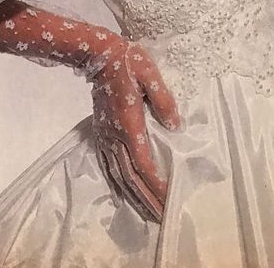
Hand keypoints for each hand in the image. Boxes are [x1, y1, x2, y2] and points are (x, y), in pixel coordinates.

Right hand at [88, 38, 179, 221]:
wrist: (97, 54)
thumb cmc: (127, 62)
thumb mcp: (151, 74)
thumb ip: (163, 100)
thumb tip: (176, 125)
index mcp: (129, 124)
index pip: (144, 164)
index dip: (156, 185)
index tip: (168, 201)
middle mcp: (115, 136)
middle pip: (130, 176)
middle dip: (146, 199)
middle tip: (161, 218)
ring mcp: (105, 134)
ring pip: (118, 173)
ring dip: (132, 195)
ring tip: (146, 213)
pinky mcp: (100, 130)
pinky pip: (106, 162)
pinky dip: (115, 181)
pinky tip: (121, 191)